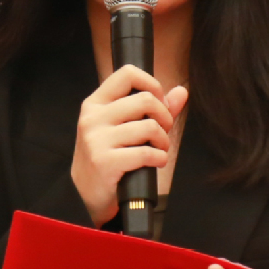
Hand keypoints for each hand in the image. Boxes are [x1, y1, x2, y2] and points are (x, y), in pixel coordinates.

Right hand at [71, 65, 189, 225]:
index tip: (158, 103)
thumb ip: (155, 109)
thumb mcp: (125, 128)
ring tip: (160, 149)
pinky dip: (159, 158)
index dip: (151, 84)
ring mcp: (96, 140)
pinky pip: (145, 153)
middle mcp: (92, 118)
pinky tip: (157, 161)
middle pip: (145, 100)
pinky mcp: (104, 162)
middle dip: (164, 117)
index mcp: (95, 103)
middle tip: (163, 131)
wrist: (86, 194)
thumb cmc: (109, 156)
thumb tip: (182, 91)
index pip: (127, 73)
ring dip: (163, 141)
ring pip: (149, 127)